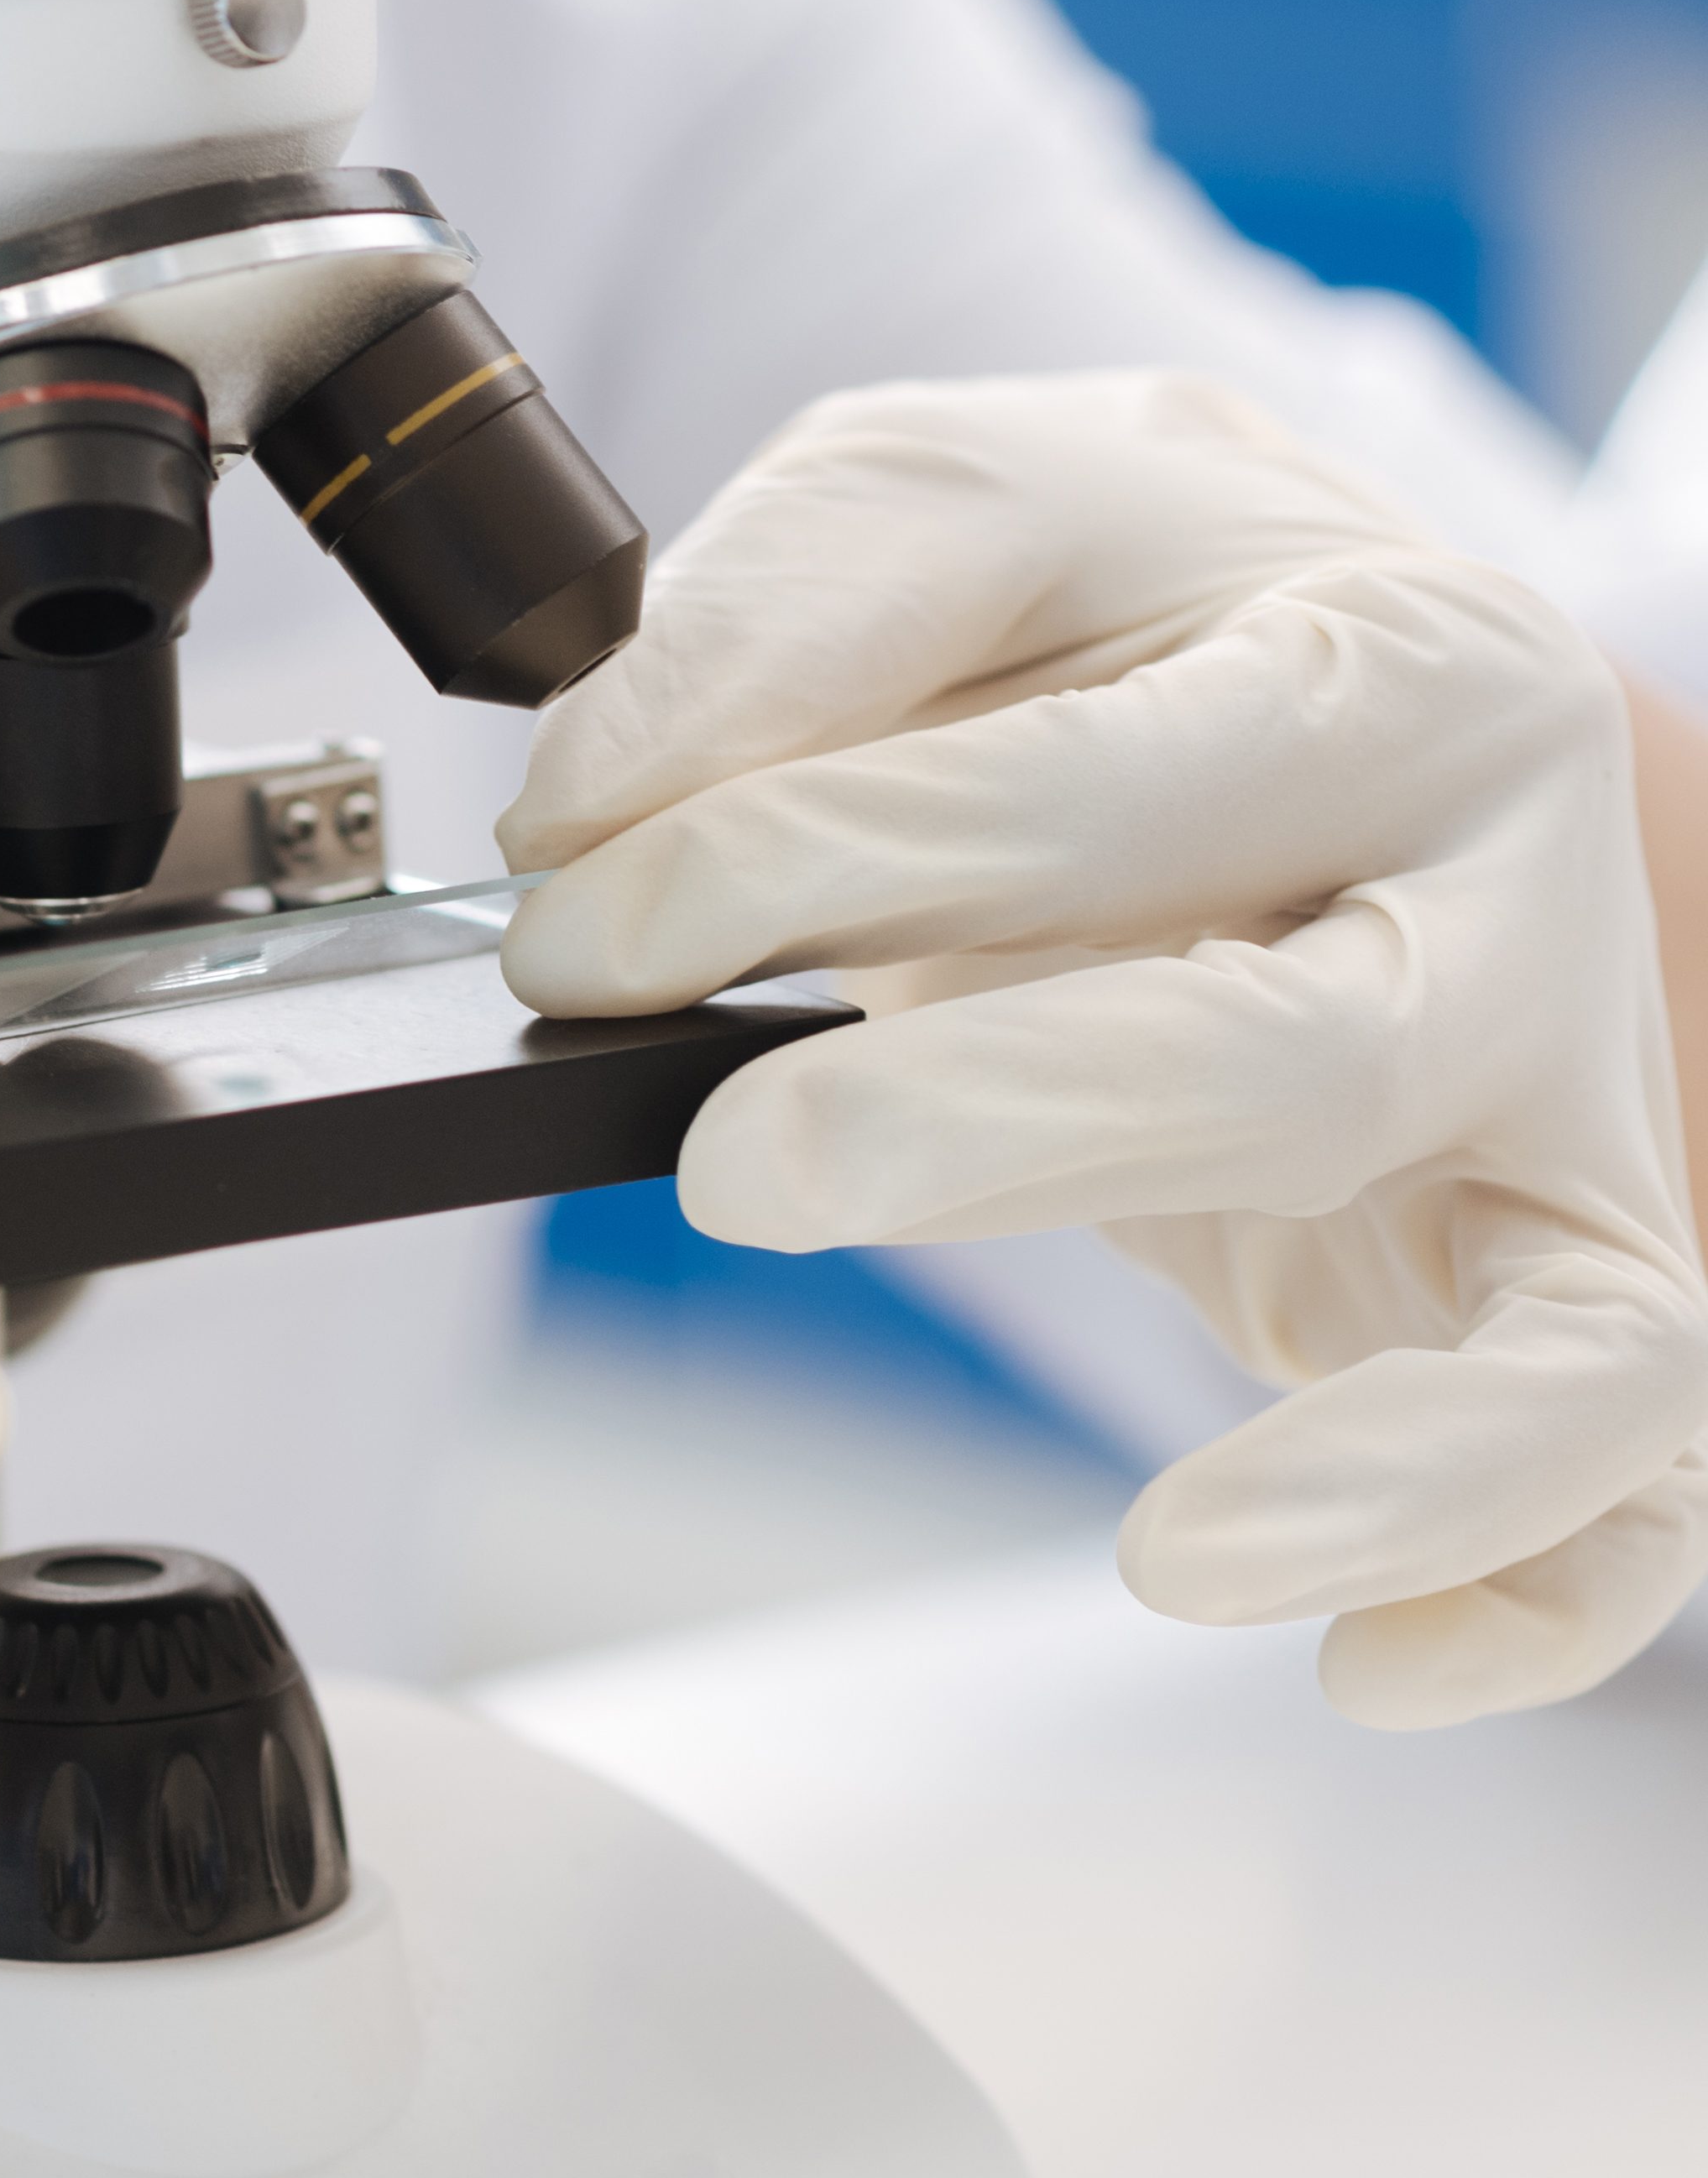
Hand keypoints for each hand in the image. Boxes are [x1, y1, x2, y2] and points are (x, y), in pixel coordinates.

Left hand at [497, 373, 1707, 1725]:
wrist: (1305, 674)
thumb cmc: (1123, 615)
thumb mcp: (941, 513)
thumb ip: (767, 622)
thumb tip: (591, 812)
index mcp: (1381, 660)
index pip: (1095, 787)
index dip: (799, 855)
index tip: (575, 920)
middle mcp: (1519, 891)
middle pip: (1313, 1055)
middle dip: (1004, 1124)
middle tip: (741, 1169)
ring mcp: (1562, 1115)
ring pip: (1576, 1329)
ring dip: (1386, 1464)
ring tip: (1175, 1555)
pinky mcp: (1553, 1282)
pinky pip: (1628, 1490)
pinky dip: (1524, 1594)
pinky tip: (1357, 1664)